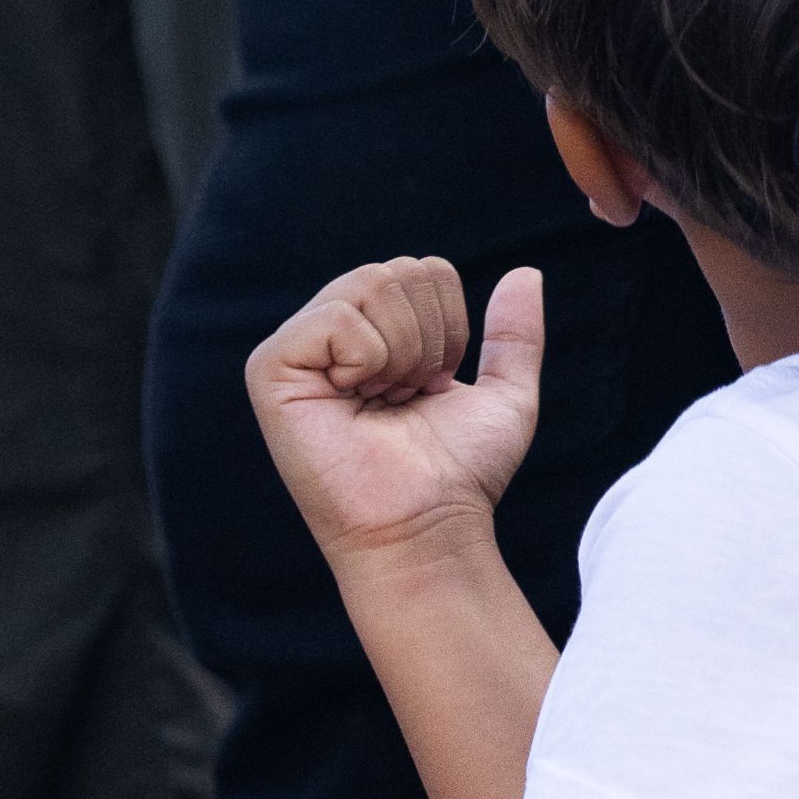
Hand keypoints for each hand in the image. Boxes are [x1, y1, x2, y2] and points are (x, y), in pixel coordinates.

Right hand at [248, 255, 542, 568]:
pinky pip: (338, 317)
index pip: (424, 270)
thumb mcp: (504, 397)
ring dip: (402, 355)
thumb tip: (527, 272)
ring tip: (382, 403)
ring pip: (372, 285)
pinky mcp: (271, 368)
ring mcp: (296, 348)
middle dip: (427, 341)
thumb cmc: (458, 475)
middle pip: (400, 271)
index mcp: (372, 331)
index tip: (431, 389)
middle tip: (406, 399)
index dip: (449, 329)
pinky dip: (367, 361)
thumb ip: (514, 336)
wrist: (426, 527)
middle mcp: (329, 332)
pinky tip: (354, 402)